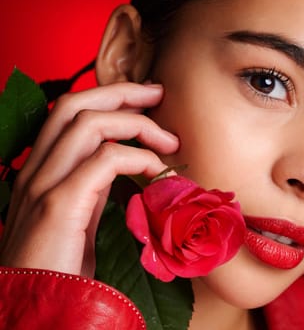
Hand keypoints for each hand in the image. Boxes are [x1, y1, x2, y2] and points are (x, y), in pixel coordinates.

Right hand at [0, 82, 178, 276]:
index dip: (109, 97)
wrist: (37, 308)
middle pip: (76, 105)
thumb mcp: (78, 215)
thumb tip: (128, 163)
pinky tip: (158, 173)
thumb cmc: (60, 266)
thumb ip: (94, 185)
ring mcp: (43, 185)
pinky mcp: (59, 206)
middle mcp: (36, 169)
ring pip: (88, 123)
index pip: (69, 113)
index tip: (145, 98)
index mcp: (42, 170)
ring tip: (170, 142)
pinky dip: (139, 158)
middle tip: (159, 93)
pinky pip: (105, 160)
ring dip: (138, 124)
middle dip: (123, 92)